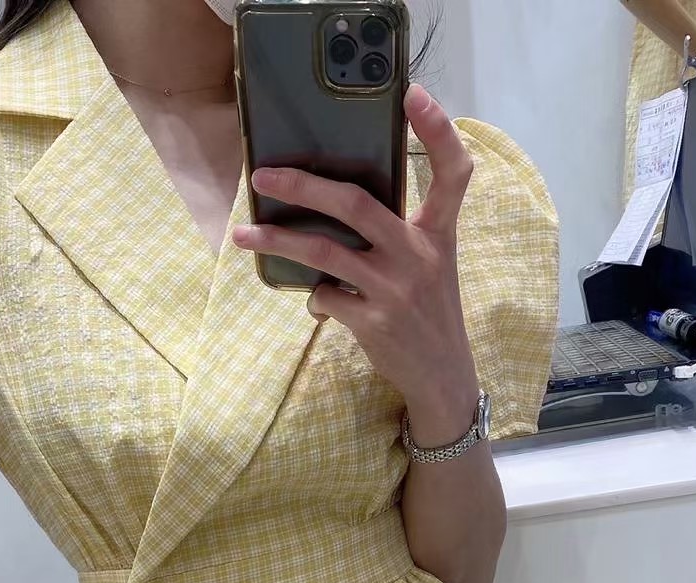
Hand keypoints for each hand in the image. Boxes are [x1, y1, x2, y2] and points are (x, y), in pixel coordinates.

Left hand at [231, 83, 479, 431]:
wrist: (441, 376)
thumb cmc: (428, 313)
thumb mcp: (432, 265)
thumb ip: (401, 233)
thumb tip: (333, 207)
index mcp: (439, 234)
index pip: (453, 173)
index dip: (438, 130)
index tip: (414, 93)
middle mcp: (419, 256)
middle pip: (356, 205)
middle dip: (303, 186)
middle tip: (263, 175)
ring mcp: (395, 289)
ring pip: (324, 252)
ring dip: (277, 239)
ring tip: (242, 233)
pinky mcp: (374, 322)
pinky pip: (324, 296)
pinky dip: (313, 295)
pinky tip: (318, 301)